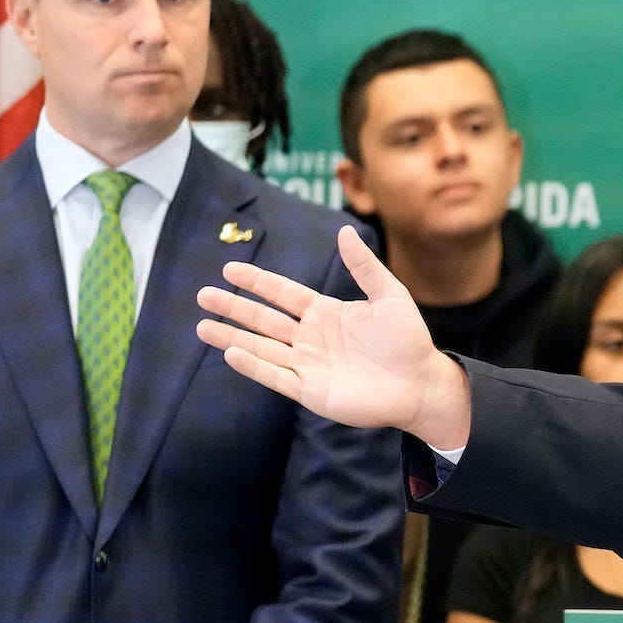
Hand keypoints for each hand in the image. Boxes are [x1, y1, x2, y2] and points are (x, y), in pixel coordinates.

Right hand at [196, 226, 471, 446]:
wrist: (421, 384)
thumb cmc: (409, 340)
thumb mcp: (389, 296)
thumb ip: (363, 266)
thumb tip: (344, 231)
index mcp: (326, 313)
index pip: (282, 294)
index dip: (257, 282)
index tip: (229, 269)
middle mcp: (311, 338)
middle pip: (263, 319)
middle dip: (234, 307)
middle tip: (202, 295)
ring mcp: (308, 365)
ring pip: (261, 348)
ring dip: (232, 337)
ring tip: (202, 326)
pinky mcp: (311, 391)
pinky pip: (275, 376)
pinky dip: (253, 366)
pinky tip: (231, 352)